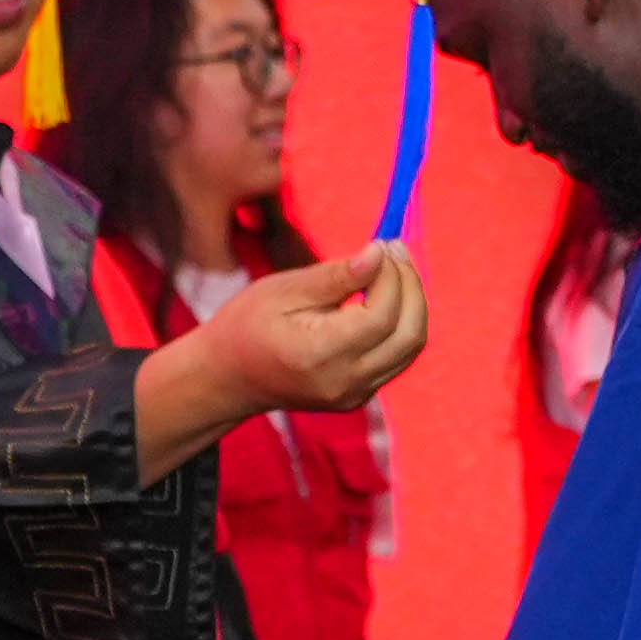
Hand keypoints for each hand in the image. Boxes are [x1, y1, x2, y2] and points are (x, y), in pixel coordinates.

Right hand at [138, 243, 430, 476]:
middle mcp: (344, 382)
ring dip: (413, 303)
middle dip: (412, 286)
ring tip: (394, 267)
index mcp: (319, 355)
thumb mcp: (282, 290)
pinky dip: (400, 322)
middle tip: (396, 249)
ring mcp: (354, 394)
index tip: (382, 243)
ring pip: (410, 347)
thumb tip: (378, 254)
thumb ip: (334, 277)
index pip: (381, 316)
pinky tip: (384, 293)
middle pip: (409, 335)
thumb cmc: (246, 325)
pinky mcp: (358, 396)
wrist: (227, 377)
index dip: (392, 276)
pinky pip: (397, 357)